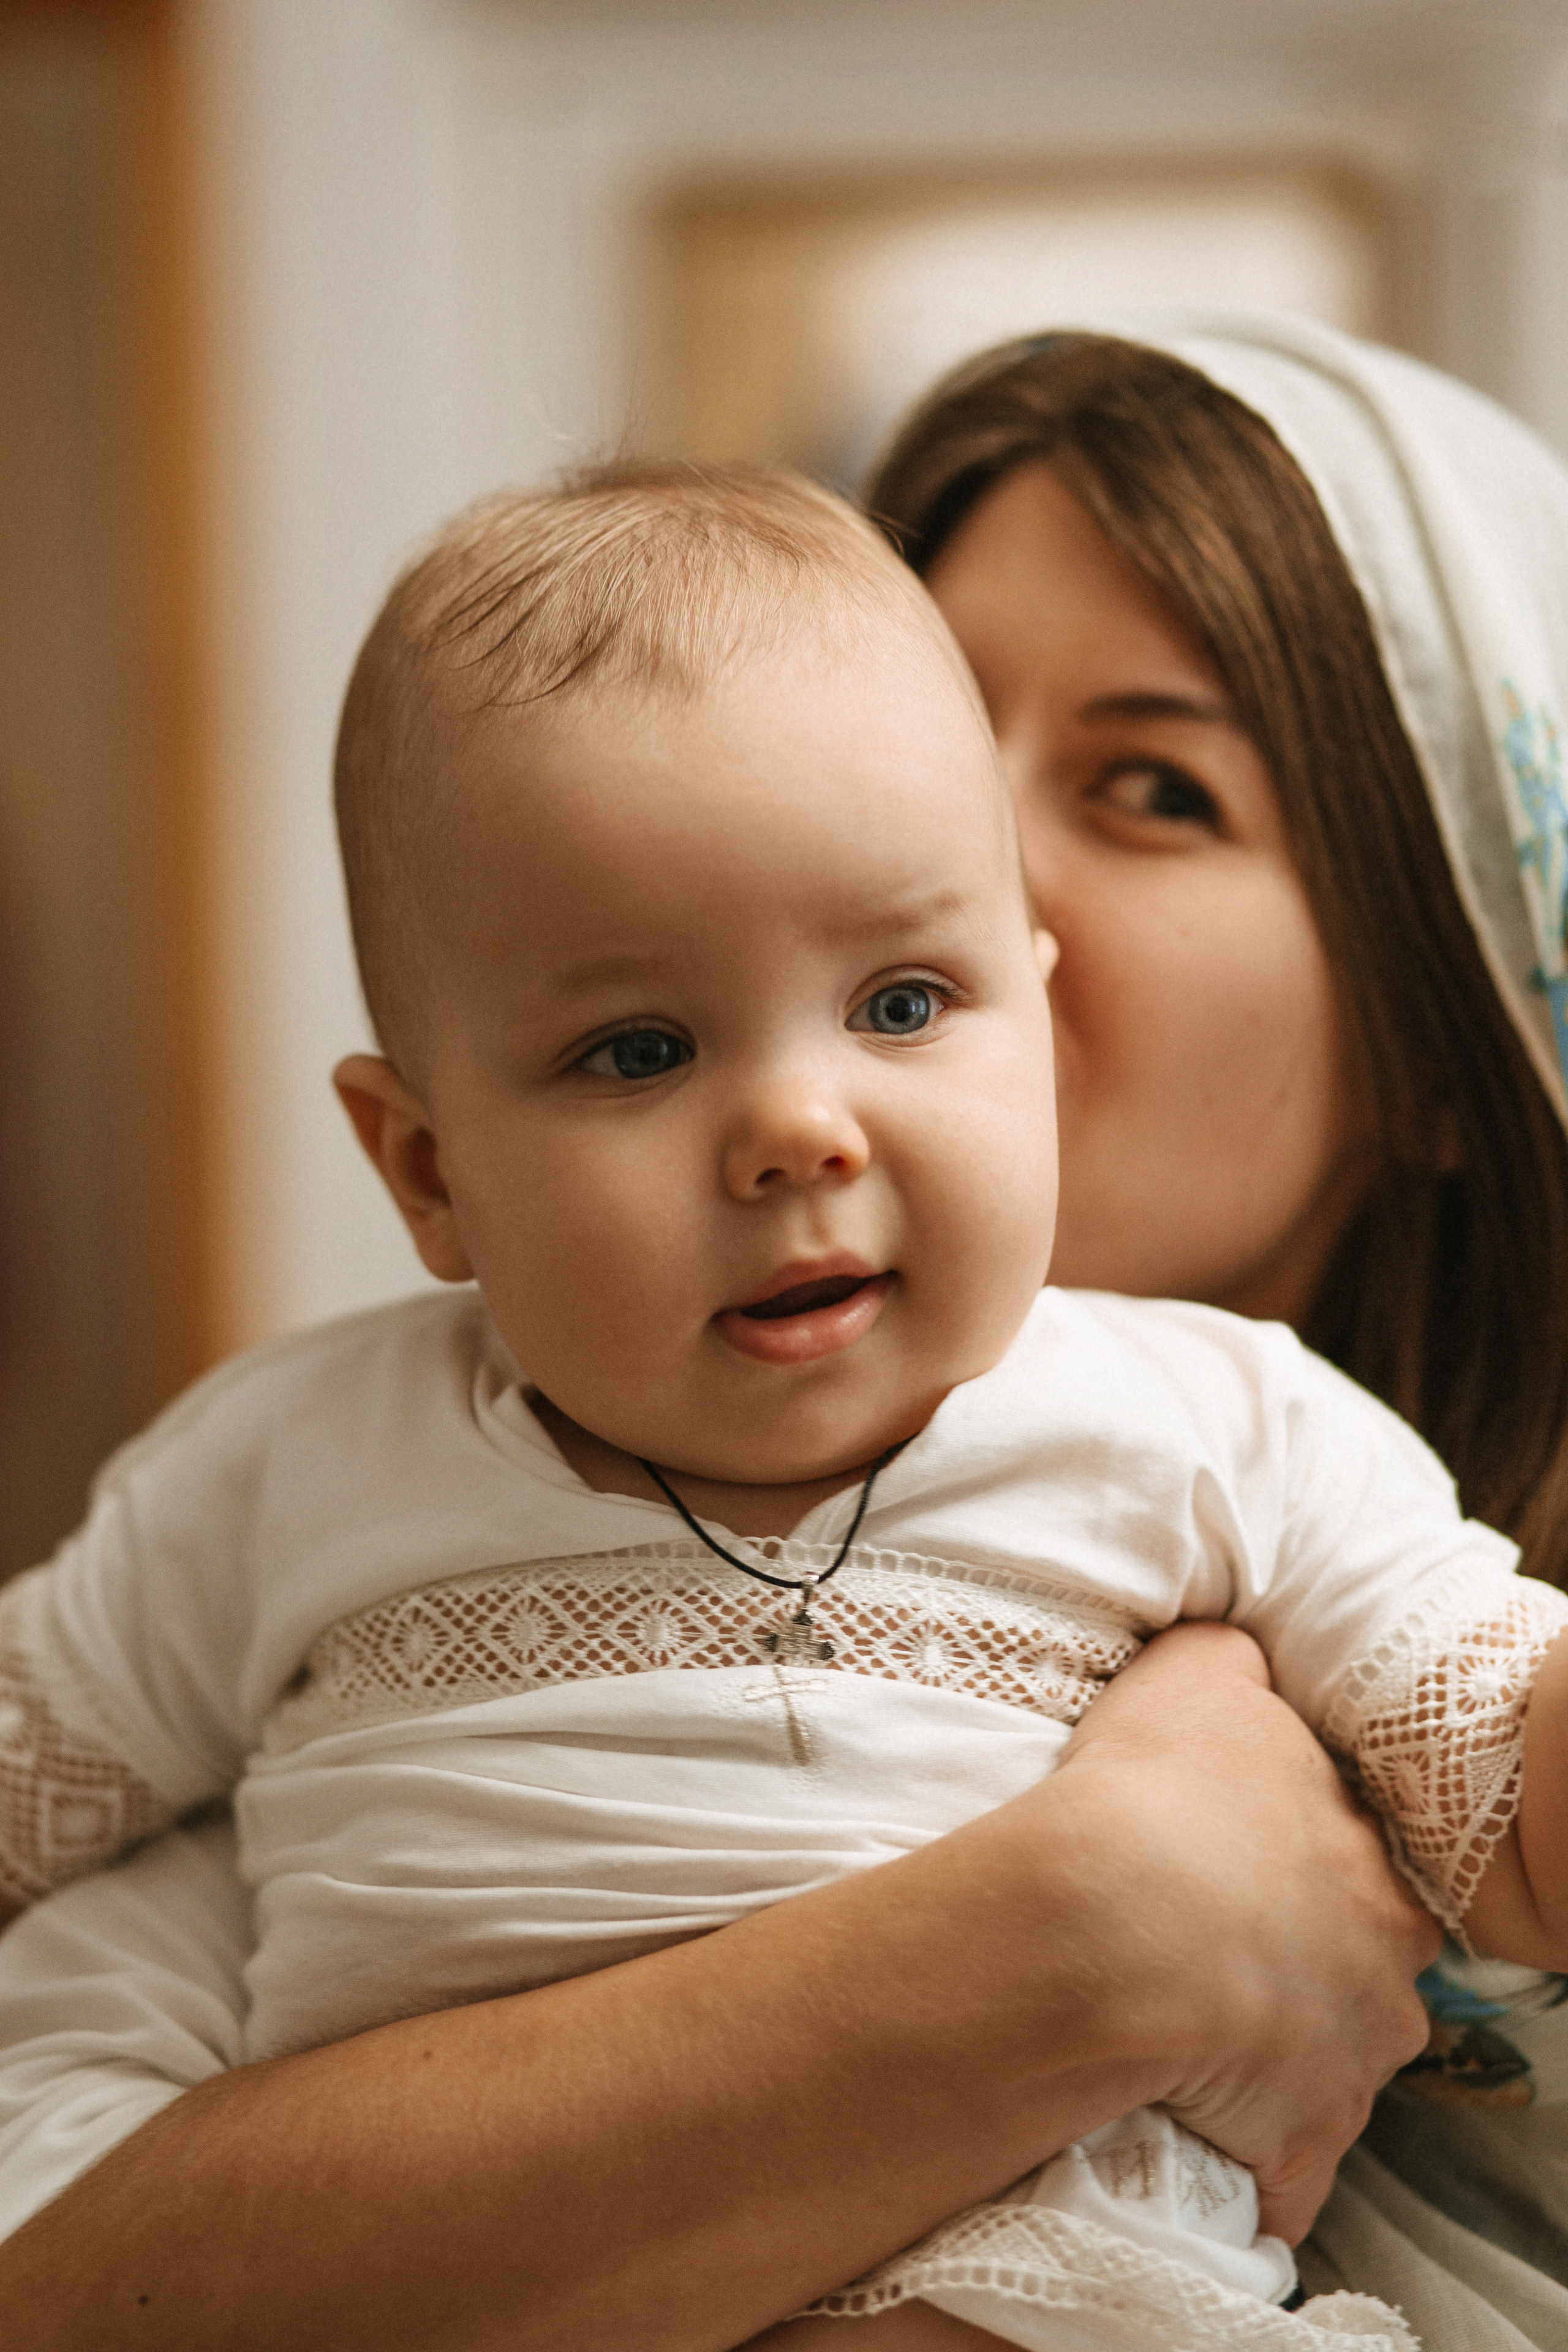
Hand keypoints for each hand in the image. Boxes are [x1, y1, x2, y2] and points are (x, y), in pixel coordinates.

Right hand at [1052, 1621, 1437, 2240]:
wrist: (1110, 1925)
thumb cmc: (1156, 1792)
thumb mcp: (1196, 1673)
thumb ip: (1234, 1667)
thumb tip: (1242, 1666)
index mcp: (1376, 1875)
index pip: (1362, 1881)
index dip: (1300, 1878)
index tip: (1237, 1879)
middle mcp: (1384, 1982)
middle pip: (1356, 1985)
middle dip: (1302, 1980)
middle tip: (1207, 1962)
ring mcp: (1345, 2079)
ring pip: (1322, 2080)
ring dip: (1267, 2070)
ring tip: (1179, 2046)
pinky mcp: (1293, 2156)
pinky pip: (1275, 2176)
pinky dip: (1240, 2165)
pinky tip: (1186, 2137)